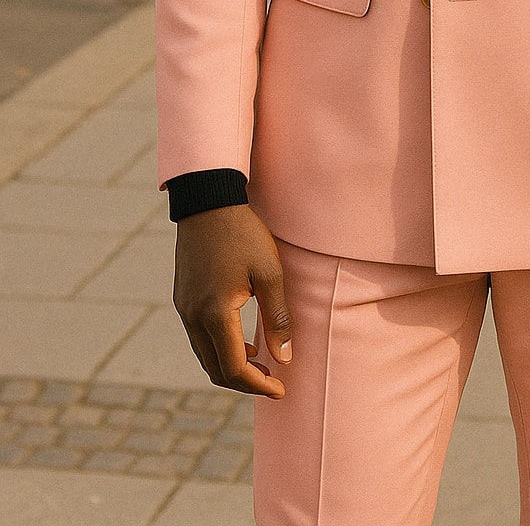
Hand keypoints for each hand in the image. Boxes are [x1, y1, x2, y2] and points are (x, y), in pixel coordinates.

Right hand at [173, 204, 292, 397]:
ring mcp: (184, 308)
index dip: (258, 385)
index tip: (280, 390)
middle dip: (245, 381)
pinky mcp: (182, 298)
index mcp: (215, 314)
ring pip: (205, 355)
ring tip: (260, 361)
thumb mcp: (270, 273)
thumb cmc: (244, 235)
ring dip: (231, 366)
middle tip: (273, 380)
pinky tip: (242, 339)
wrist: (208, 202)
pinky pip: (199, 338)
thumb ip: (278, 318)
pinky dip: (219, 348)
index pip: (234, 368)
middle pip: (216, 369)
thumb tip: (284, 359)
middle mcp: (193, 317)